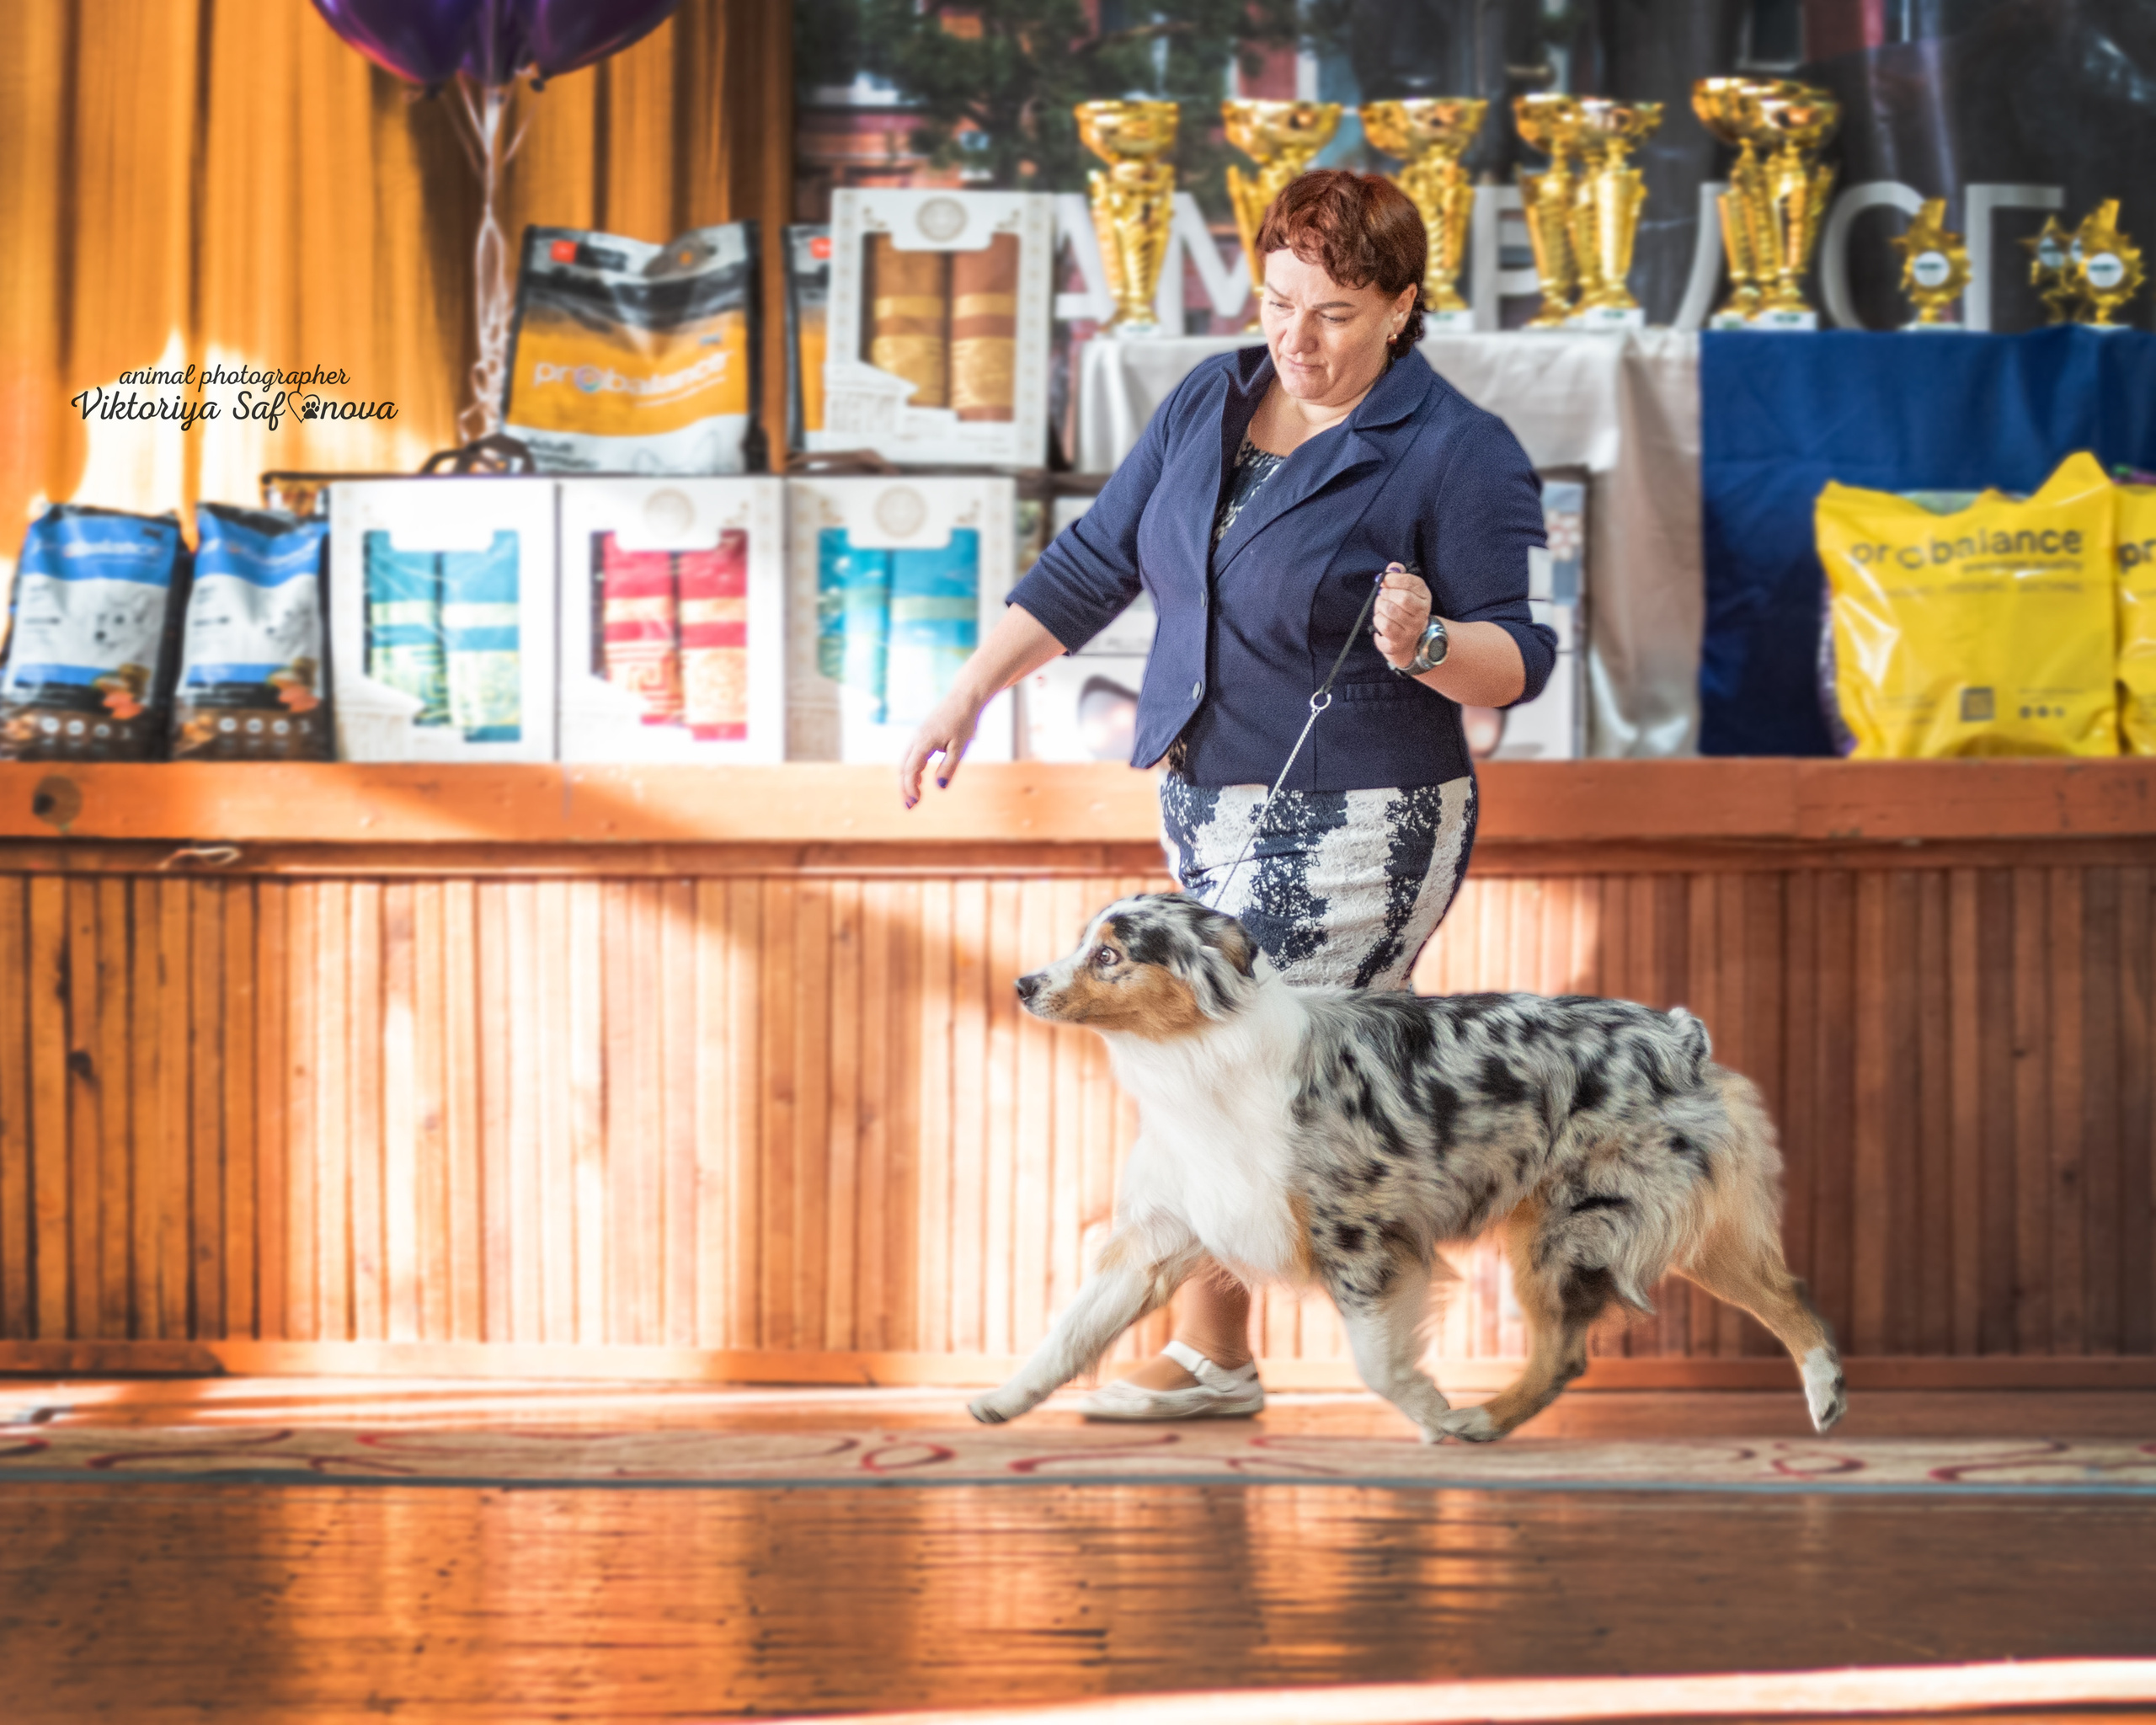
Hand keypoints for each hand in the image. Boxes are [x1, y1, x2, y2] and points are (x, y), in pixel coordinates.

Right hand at [898, 682, 984, 807]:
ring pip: (905, 762)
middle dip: (904, 788)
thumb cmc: (964, 722)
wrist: (964, 699)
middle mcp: (916, 739)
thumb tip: (939, 786)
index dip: (911, 787)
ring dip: (906, 781)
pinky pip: (911, 756)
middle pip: (903, 768)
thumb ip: (949, 767)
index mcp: (923, 742)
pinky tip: (919, 780)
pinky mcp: (922, 736)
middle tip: (910, 807)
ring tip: (913, 798)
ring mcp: (917, 736)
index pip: (910, 769)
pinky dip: (911, 770)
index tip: (916, 801)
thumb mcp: (960, 747)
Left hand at [1372, 562, 1433, 669]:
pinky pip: (1385, 625)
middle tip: (1382, 595)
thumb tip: (1393, 567)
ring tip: (1382, 607)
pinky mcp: (1400, 640)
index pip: (1412, 583)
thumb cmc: (1402, 610)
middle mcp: (1422, 612)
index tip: (1384, 580)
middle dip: (1387, 594)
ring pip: (1391, 610)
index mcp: (1424, 596)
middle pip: (1403, 597)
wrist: (1407, 640)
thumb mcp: (1403, 590)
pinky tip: (1381, 619)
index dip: (1394, 579)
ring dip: (1381, 606)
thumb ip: (1398, 575)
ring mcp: (1412, 628)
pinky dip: (1378, 619)